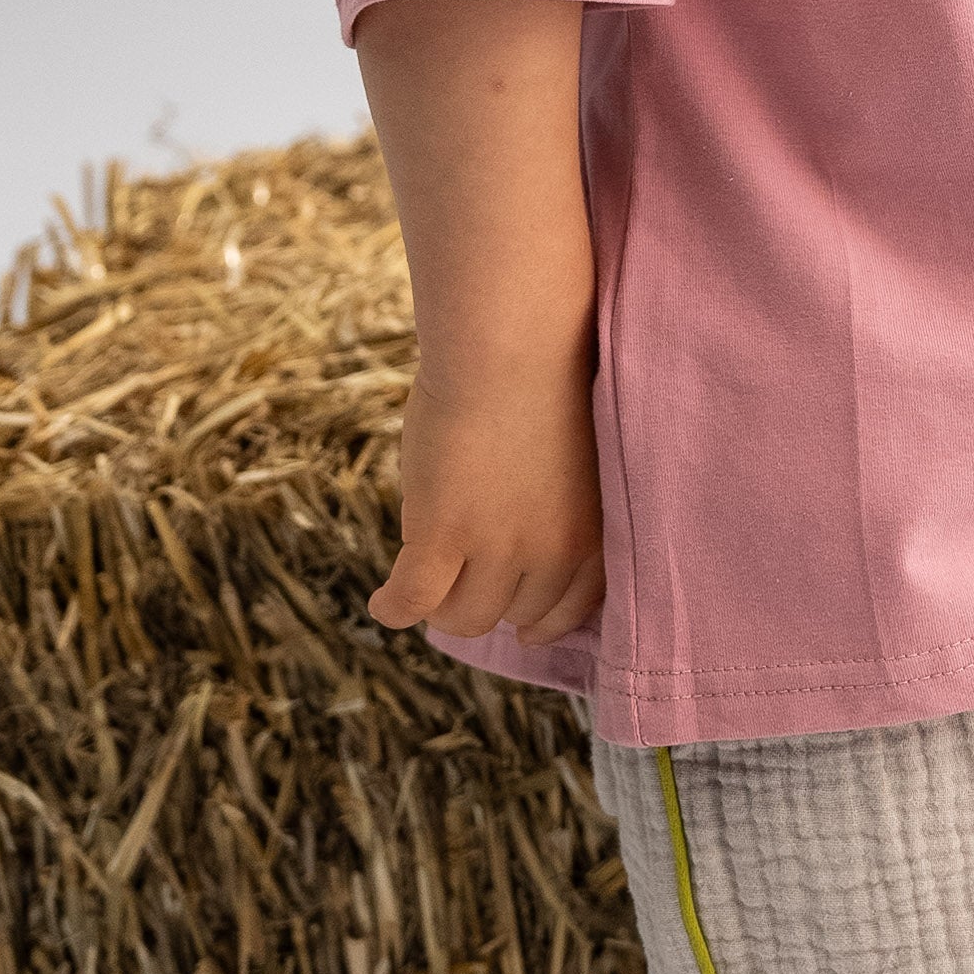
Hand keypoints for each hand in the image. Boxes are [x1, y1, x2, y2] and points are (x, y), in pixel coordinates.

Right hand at [376, 350, 606, 642]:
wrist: (513, 347)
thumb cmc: (543, 381)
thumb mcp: (573, 462)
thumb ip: (556, 506)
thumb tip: (515, 537)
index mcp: (590, 534)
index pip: (568, 608)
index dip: (539, 620)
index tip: (523, 626)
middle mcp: (550, 553)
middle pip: (510, 614)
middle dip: (486, 604)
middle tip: (458, 587)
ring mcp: (496, 549)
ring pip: (463, 616)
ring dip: (441, 607)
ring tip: (423, 591)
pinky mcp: (443, 536)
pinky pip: (413, 599)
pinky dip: (394, 608)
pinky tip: (383, 604)